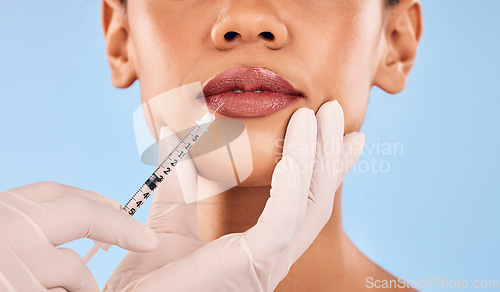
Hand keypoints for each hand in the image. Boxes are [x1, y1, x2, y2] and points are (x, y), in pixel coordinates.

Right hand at [0, 181, 158, 290]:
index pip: (54, 193)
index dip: (92, 199)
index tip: (114, 205)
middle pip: (81, 213)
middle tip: (145, 238)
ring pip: (74, 269)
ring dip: (82, 283)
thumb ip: (22, 229)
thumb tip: (64, 221)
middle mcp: (7, 231)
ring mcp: (15, 266)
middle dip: (118, 224)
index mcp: (1, 213)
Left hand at [105, 100, 363, 290]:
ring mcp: (269, 259)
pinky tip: (292, 159)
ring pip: (310, 202)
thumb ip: (180, 177)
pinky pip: (283, 220)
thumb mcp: (171, 215)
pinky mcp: (255, 262)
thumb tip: (170, 130)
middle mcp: (274, 251)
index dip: (322, 164)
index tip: (331, 130)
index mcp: (262, 244)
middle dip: (328, 152)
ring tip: (320, 116)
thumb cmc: (154, 276)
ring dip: (316, 156)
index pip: (303, 198)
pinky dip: (292, 187)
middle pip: (316, 196)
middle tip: (335, 112)